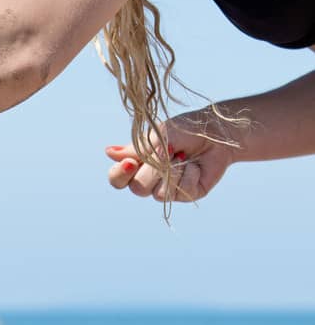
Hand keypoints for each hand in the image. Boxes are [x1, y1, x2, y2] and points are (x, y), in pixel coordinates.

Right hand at [106, 109, 240, 202]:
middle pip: (137, 188)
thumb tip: (108, 152)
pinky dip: (187, 174)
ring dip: (171, 171)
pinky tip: (195, 165)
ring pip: (157, 193)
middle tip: (168, 151)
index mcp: (137, 164)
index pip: (116, 179)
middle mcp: (149, 179)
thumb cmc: (186, 129)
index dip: (120, 175)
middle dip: (153, 169)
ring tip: (183, 157)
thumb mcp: (157, 135)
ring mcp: (167, 188)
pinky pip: (178, 192)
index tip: (131, 162)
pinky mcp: (185, 194)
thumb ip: (135, 148)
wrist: (217, 132)